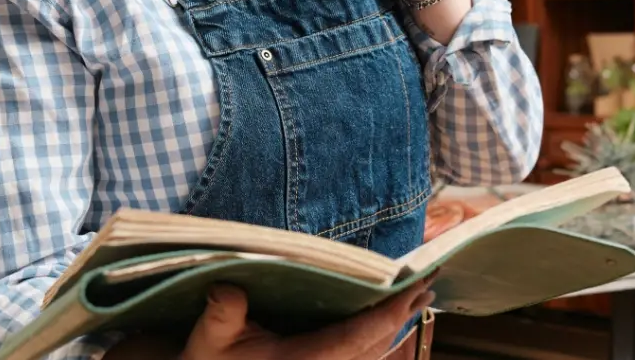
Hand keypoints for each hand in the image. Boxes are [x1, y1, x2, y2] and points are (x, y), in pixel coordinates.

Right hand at [178, 278, 435, 359]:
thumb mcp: (208, 341)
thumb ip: (221, 315)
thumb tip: (228, 288)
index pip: (355, 338)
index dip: (387, 313)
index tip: (411, 288)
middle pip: (375, 347)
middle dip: (402, 314)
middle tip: (426, 282)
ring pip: (374, 358)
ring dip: (397, 330)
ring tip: (418, 299)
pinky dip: (381, 344)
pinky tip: (393, 329)